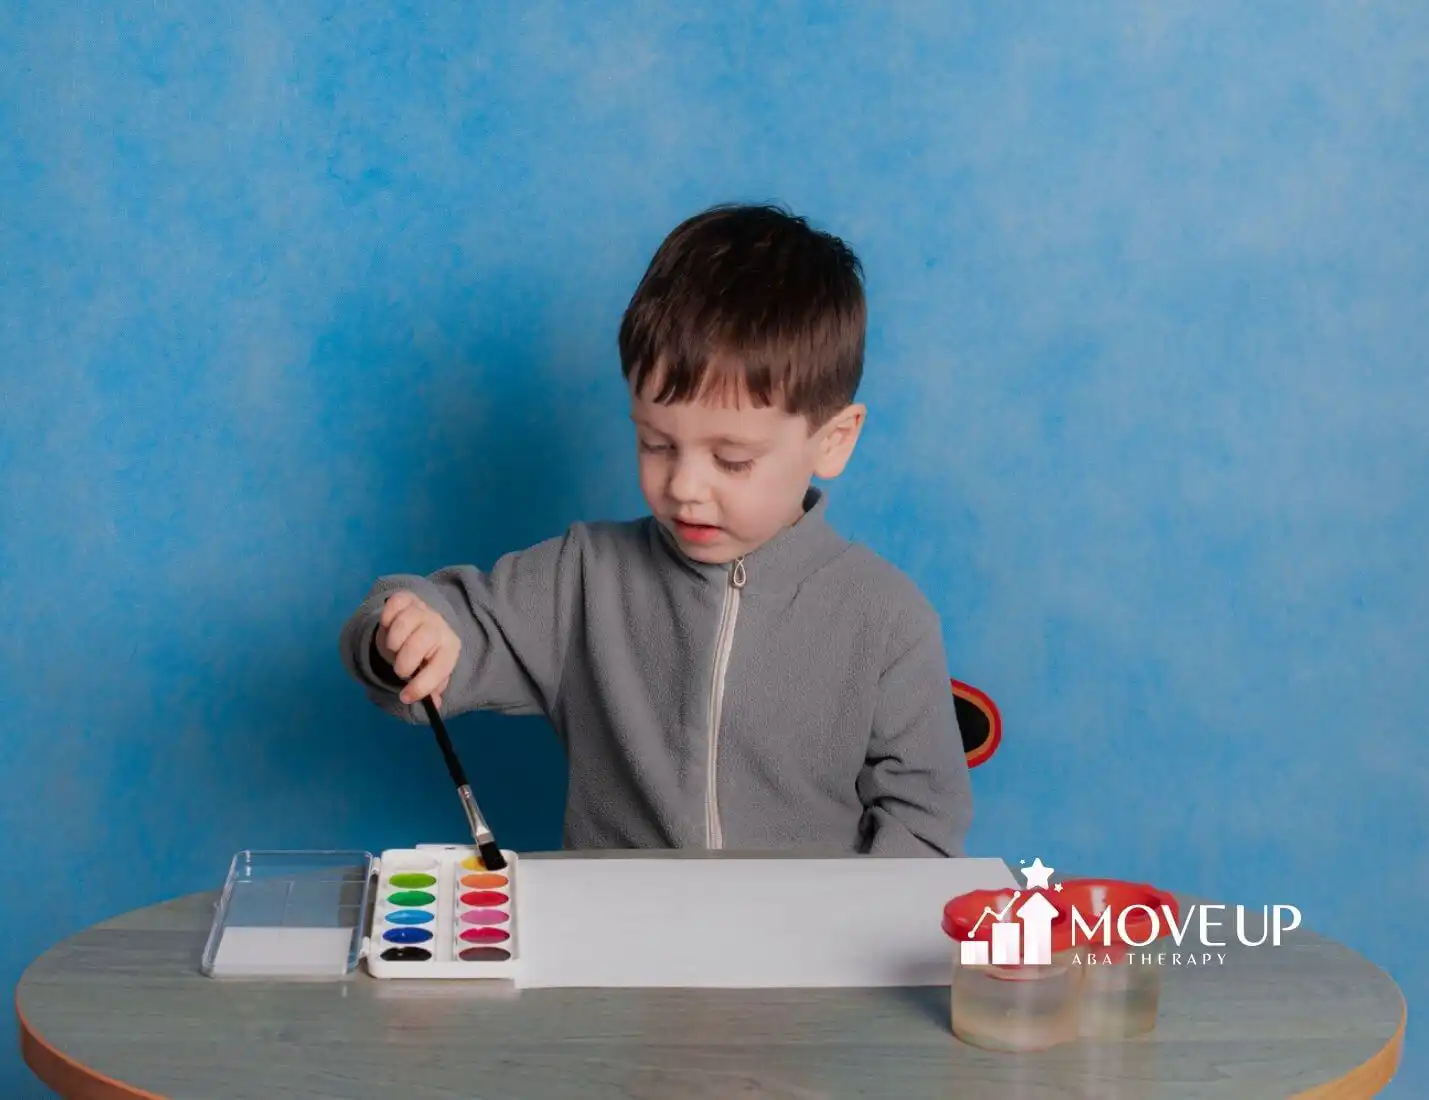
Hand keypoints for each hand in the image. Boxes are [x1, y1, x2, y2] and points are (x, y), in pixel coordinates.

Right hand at [376, 592, 459, 707]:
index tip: (405, 697)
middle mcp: (439, 626)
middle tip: (401, 669)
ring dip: (393, 643)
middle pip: (419, 643)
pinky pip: (393, 605)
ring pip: (403, 624)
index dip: (422, 686)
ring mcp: (422, 610)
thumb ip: (432, 687)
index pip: (439, 667)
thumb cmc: (426, 654)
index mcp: (450, 647)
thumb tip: (435, 705)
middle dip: (404, 663)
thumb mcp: (432, 671)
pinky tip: (389, 627)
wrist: (423, 622)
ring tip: (395, 649)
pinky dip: (387, 618)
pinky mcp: (406, 598)